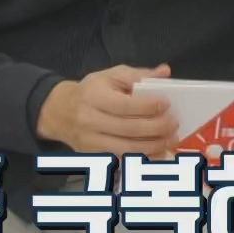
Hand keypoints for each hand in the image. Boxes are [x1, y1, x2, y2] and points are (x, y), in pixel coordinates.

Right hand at [36, 64, 179, 157]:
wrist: (60, 112)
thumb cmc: (91, 91)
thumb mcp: (111, 76)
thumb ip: (138, 75)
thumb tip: (164, 72)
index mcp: (94, 97)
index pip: (124, 105)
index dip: (148, 106)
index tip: (166, 104)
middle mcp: (90, 121)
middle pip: (128, 129)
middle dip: (156, 128)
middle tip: (173, 124)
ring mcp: (90, 142)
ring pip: (126, 149)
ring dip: (153, 146)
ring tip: (171, 139)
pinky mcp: (93, 156)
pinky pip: (122, 160)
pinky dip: (143, 159)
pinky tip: (158, 153)